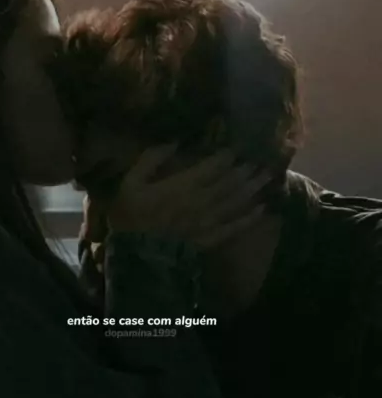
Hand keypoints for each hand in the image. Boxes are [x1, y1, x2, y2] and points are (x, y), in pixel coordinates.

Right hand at [106, 142, 270, 249]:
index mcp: (180, 186)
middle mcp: (199, 202)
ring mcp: (206, 222)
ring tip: (268, 176)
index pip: (210, 167)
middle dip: (245, 169)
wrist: (134, 256)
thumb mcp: (130, 183)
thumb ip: (150, 160)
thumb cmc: (129, 217)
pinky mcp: (208, 239)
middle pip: (228, 182)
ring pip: (234, 202)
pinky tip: (262, 209)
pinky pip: (232, 228)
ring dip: (252, 189)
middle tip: (261, 158)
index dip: (226, 156)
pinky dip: (248, 218)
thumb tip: (173, 141)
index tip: (237, 146)